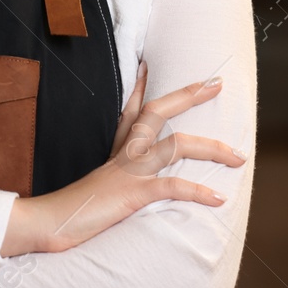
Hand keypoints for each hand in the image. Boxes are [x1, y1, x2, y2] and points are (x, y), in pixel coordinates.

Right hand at [1, 60, 245, 256]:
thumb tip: (126, 182)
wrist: (49, 223)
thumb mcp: (98, 186)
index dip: (142, 84)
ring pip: (177, 145)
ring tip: (238, 157)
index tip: (150, 63)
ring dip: (212, 148)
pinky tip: (217, 199)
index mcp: (116, 150)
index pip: (130, 109)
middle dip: (188, 94)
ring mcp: (129, 170)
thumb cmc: (73, 210)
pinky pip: (172, 186)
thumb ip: (116, 178)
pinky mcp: (133, 192)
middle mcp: (124, 153)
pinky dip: (198, 192)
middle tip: (216, 83)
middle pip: (157, 111)